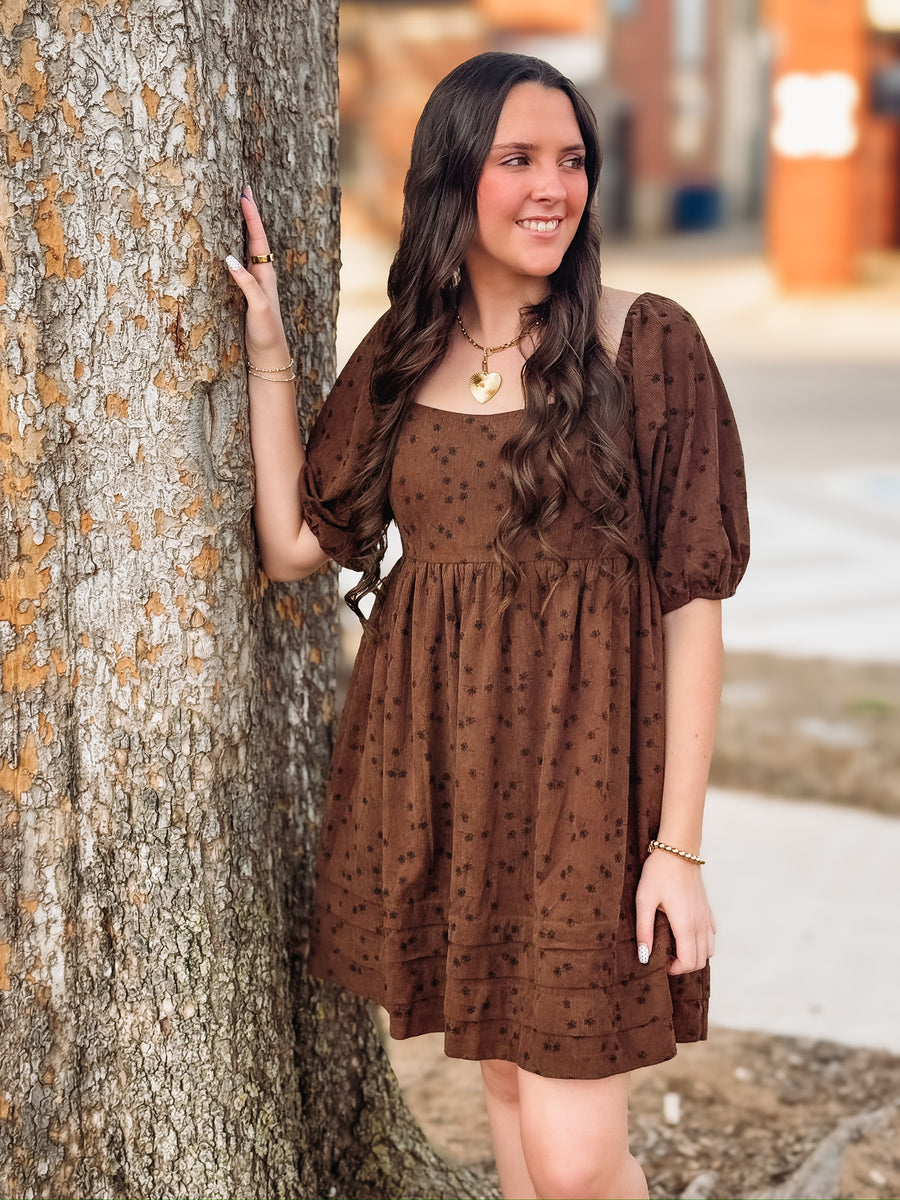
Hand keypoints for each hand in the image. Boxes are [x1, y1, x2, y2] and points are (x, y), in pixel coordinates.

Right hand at [226, 186, 291, 364]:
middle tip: (244, 189)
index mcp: (265, 275)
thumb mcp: (257, 309)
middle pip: (256, 237)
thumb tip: (229, 259)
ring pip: (250, 247)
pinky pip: (244, 260)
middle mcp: (262, 275)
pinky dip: (238, 245)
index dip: (251, 216)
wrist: (270, 355)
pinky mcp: (249, 292)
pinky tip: (233, 243)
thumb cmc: (266, 333)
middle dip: (250, 213)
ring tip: (240, 207)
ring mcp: (256, 282)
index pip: (257, 239)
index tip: (244, 195)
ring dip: (245, 226)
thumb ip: (246, 285)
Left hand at [634, 847, 714, 974]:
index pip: (688, 962)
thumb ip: (644, 930)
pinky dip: (701, 943)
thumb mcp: (644, 900)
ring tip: (674, 946)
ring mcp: (706, 917)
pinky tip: (685, 934)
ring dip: (693, 955)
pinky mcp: (707, 910)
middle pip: (700, 961)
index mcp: (685, 925)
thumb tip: (644, 957)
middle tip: (665, 956)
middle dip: (683, 966)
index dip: (675, 969)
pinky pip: (711, 936)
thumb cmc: (658, 873)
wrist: (678, 849)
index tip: (660, 961)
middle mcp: (700, 924)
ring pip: (709, 951)